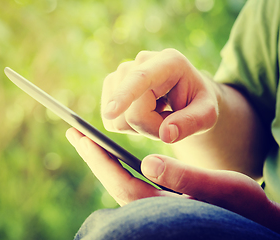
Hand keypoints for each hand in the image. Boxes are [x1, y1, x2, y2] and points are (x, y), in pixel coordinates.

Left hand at [66, 127, 279, 233]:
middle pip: (114, 181)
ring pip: (120, 182)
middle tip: (74, 133)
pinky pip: (130, 183)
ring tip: (88, 140)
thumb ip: (184, 178)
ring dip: (103, 159)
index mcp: (160, 210)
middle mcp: (150, 212)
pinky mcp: (159, 205)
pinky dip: (118, 166)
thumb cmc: (242, 208)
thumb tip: (148, 163)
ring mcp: (153, 210)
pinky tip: (114, 154)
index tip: (80, 136)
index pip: (121, 181)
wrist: (253, 222)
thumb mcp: (219, 188)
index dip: (99, 158)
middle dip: (94, 156)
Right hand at [101, 49, 218, 142]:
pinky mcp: (111, 86)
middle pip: (131, 111)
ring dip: (139, 127)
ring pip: (117, 119)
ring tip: (157, 115)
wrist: (185, 94)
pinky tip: (143, 114)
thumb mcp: (207, 114)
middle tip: (170, 121)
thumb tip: (166, 134)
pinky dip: (128, 126)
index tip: (110, 113)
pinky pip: (111, 121)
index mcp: (169, 62)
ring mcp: (122, 73)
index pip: (141, 78)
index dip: (125, 95)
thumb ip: (192, 123)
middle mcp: (141, 62)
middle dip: (150, 127)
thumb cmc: (197, 103)